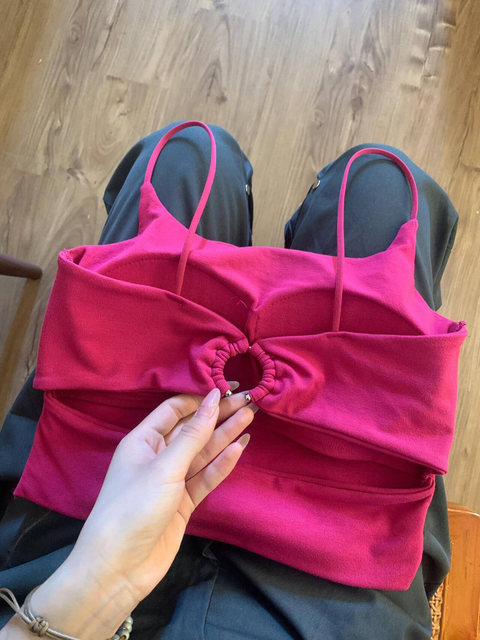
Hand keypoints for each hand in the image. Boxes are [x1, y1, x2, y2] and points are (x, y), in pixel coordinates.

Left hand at [68, 382, 255, 605]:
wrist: (118, 567)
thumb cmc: (134, 506)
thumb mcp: (165, 466)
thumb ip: (193, 434)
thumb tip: (214, 398)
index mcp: (143, 440)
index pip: (175, 409)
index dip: (201, 398)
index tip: (228, 388)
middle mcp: (157, 456)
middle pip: (192, 429)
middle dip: (219, 415)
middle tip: (249, 400)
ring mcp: (172, 480)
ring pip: (202, 452)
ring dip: (225, 435)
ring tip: (251, 416)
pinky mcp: (183, 502)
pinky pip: (205, 476)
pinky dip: (222, 463)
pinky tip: (240, 447)